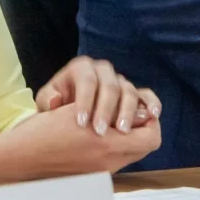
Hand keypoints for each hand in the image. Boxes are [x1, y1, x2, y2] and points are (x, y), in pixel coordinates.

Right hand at [0, 104, 160, 177]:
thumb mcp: (76, 112)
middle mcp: (111, 162)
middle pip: (146, 146)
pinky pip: (117, 160)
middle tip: (129, 112)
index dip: (149, 118)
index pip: (151, 136)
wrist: (20, 161)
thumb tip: (136, 111)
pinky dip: (116, 145)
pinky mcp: (93, 177)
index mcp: (109, 145)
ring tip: (113, 121)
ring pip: (133, 152)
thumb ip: (109, 110)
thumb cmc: (43, 132)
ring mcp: (103, 171)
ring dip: (130, 136)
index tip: (138, 105)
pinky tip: (99, 133)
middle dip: (143, 127)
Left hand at [35, 56, 160, 135]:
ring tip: (122, 131)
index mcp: (81, 67)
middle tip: (101, 132)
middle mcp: (103, 70)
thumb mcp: (47, 100)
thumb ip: (48, 100)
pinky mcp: (133, 93)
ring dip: (127, 112)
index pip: (87, 81)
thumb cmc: (57, 104)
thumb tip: (56, 101)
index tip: (82, 123)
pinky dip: (151, 103)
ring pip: (129, 91)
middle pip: (110, 86)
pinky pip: (146, 94)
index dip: (85, 101)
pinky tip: (152, 116)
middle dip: (106, 109)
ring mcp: (120, 80)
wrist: (69, 109)